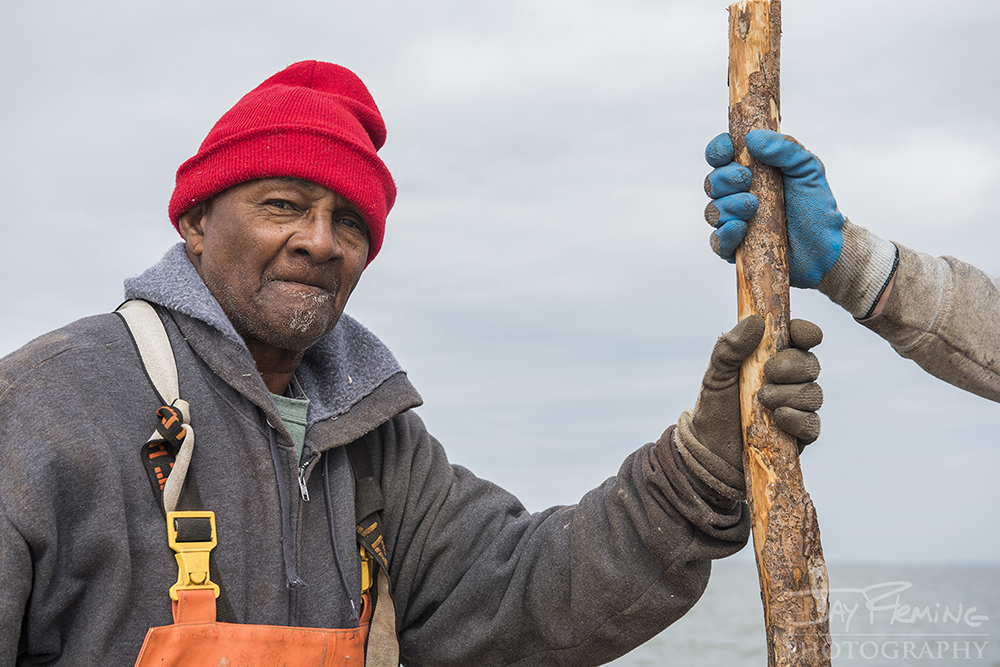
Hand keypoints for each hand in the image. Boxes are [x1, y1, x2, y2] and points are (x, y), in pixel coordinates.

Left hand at [673, 315, 822, 498]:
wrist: (708, 448)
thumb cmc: (716, 404)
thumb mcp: (716, 373)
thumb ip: (730, 347)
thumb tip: (754, 321)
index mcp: (774, 357)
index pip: (800, 338)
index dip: (806, 332)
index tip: (799, 335)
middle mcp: (791, 380)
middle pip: (811, 364)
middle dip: (793, 366)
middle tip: (769, 372)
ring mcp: (798, 407)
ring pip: (814, 394)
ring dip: (791, 394)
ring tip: (763, 399)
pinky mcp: (799, 435)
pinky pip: (813, 424)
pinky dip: (798, 419)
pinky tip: (780, 417)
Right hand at [703, 130, 844, 288]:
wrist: (826, 245)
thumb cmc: (815, 205)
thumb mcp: (809, 169)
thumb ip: (786, 148)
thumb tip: (753, 138)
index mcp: (750, 172)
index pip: (721, 157)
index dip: (718, 150)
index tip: (728, 150)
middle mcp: (737, 196)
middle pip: (711, 183)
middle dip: (724, 179)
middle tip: (746, 180)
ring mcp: (734, 222)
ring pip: (712, 211)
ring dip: (728, 205)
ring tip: (752, 206)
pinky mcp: (736, 249)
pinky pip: (717, 242)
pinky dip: (725, 233)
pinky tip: (741, 227)